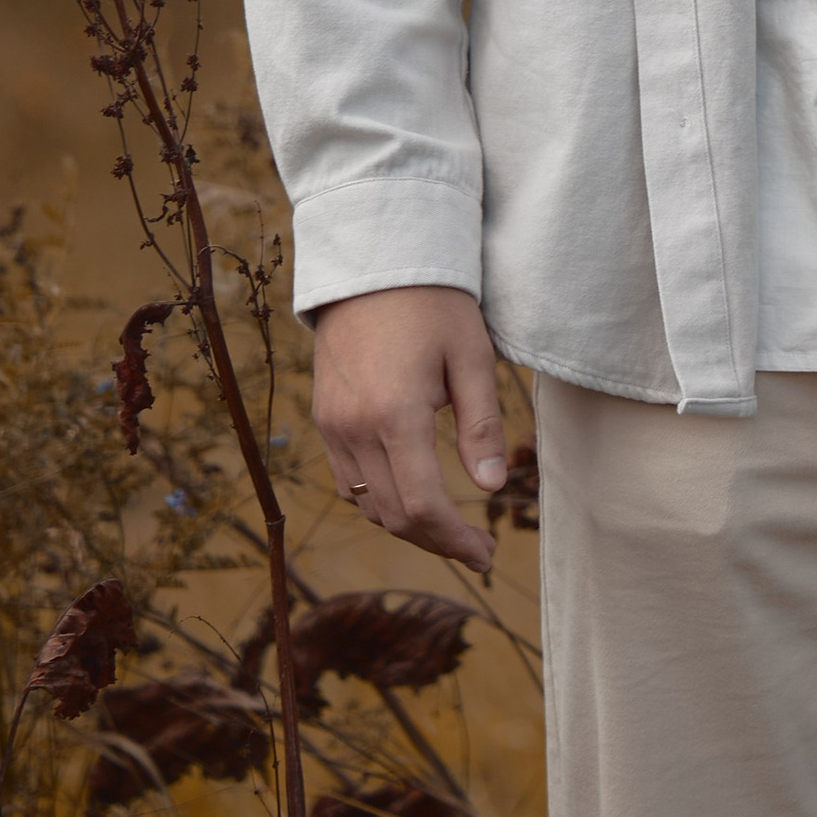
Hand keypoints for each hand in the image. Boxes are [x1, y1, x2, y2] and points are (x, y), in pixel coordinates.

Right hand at [311, 284, 508, 571]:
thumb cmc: (434, 303)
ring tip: (448, 525)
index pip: (424, 506)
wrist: (372, 261)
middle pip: (393, 516)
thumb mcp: (472, 356)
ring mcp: (332, 425)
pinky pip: (347, 480)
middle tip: (475, 548)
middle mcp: (355, 428)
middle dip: (436, 541)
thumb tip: (493, 487)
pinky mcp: (324, 418)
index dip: (455, 541)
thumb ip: (481, 425)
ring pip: (366, 505)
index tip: (484, 555)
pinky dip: (377, 498)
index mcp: (396, 415)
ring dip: (407, 524)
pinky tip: (409, 491)